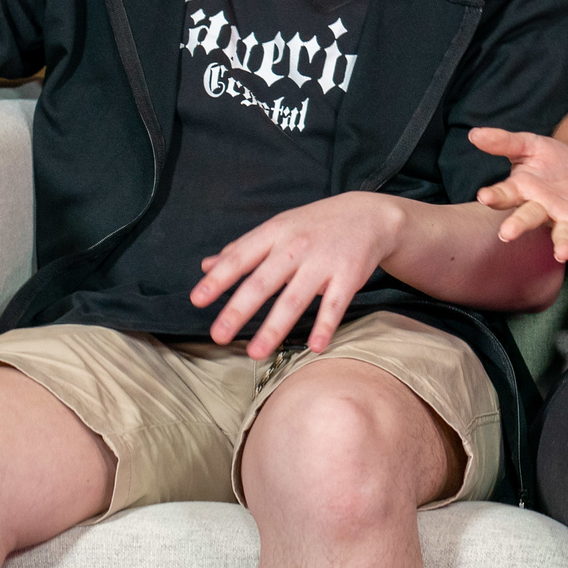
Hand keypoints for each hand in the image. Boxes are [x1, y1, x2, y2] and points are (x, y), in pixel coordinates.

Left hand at [189, 191, 401, 358]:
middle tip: (218, 335)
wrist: (369, 215)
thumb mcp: (278, 228)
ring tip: (256, 352)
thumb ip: (243, 249)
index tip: (198, 300)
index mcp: (274, 234)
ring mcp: (323, 262)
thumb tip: (205, 266)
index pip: (241, 258)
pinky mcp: (349, 276)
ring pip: (295, 298)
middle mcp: (296, 247)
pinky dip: (325, 325)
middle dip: (239, 310)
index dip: (218, 279)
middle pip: (263, 282)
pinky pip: (335, 304)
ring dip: (275, 327)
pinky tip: (315, 346)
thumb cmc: (315, 225)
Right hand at [470, 128, 567, 269]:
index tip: (484, 196)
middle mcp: (541, 209)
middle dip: (518, 225)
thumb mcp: (530, 145)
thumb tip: (474, 134)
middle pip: (528, 217)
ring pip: (562, 233)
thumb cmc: (551, 162)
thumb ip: (505, 142)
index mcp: (524, 190)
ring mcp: (565, 219)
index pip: (505, 193)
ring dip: (562, 243)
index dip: (495, 195)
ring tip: (562, 254)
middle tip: (506, 234)